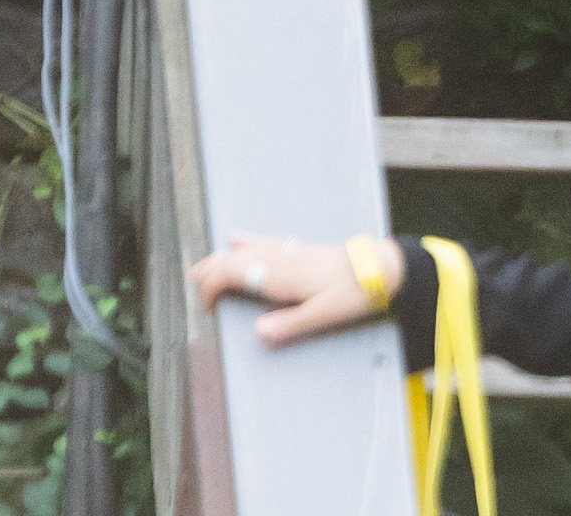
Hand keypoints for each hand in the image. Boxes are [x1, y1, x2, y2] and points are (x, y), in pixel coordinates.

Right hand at [191, 232, 402, 347]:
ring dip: (222, 256)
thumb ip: (289, 325)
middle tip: (192, 285)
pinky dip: (244, 242)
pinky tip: (238, 238)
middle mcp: (280, 258)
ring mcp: (289, 250)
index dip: (212, 286)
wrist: (379, 267)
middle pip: (234, 258)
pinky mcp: (298, 248)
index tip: (204, 306)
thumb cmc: (352, 293)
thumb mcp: (322, 315)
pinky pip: (263, 241)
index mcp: (280, 274)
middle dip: (209, 269)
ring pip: (246, 248)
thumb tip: (258, 332)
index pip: (233, 271)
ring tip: (203, 265)